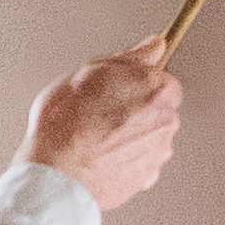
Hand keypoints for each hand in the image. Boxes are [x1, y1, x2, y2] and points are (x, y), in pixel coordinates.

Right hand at [19, 40, 183, 212]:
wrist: (58, 174)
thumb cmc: (66, 124)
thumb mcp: (89, 71)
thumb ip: (130, 58)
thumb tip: (152, 46)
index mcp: (158, 90)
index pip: (160, 79)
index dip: (134, 83)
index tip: (116, 88)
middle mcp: (166, 121)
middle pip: (157, 109)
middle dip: (134, 109)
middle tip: (99, 112)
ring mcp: (158, 153)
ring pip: (147, 137)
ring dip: (128, 136)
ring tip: (95, 137)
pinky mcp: (145, 178)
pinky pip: (138, 162)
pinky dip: (123, 160)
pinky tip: (99, 156)